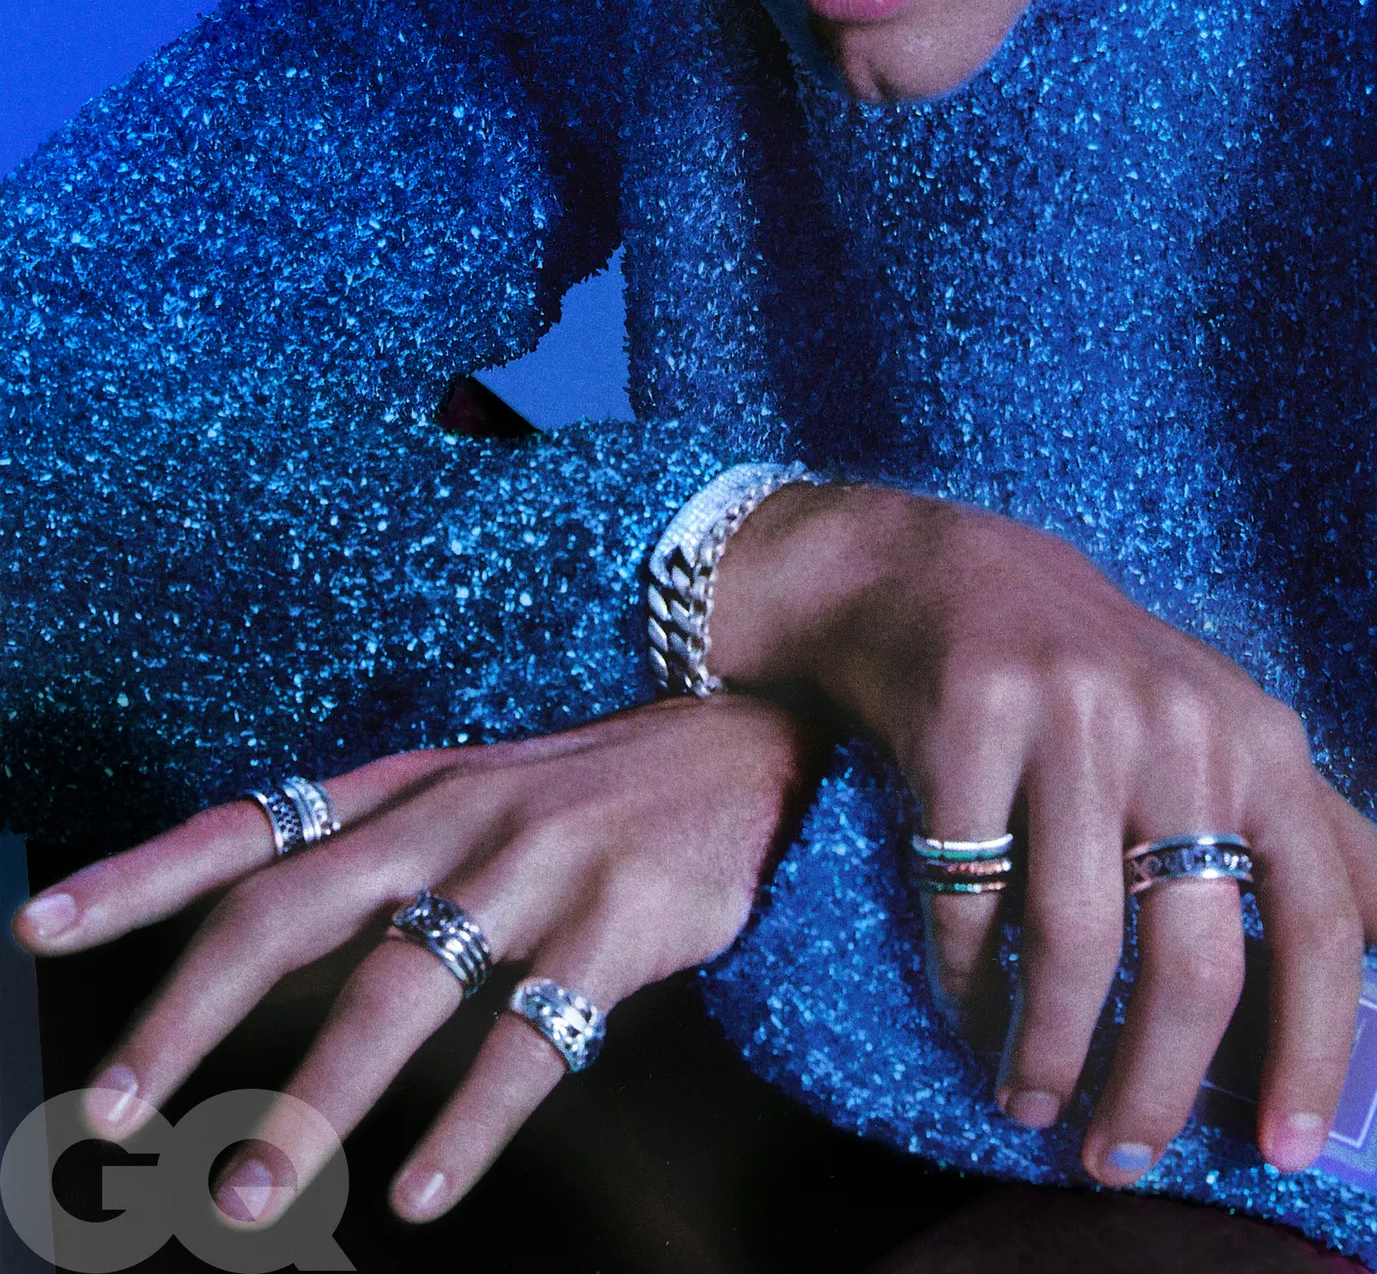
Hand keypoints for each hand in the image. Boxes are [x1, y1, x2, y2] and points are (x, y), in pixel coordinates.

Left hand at [12, 695, 817, 1225]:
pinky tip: (424, 1193)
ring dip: (310, 1103)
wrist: (754, 730)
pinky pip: (530, 1039)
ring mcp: (531, 866)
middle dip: (187, 1017)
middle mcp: (449, 817)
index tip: (37, 925)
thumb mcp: (469, 790)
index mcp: (403, 788)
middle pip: (287, 915)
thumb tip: (248, 939)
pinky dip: (469, 1125)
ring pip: (396, 988)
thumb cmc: (591, 786)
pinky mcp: (616, 920)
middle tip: (110, 1110)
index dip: (138, 876)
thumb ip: (371, 853)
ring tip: (242, 1198)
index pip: (244, 827)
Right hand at [710, 484, 1376, 1182]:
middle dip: (1156, 1087)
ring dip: (1047, 1047)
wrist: (940, 575)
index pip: (1317, 921)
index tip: (1286, 1147)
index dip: (1313, 1045)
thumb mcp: (1224, 727)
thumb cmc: (1101, 673)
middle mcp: (1178, 725)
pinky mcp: (969, 719)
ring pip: (1075, 940)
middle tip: (1119, 1157)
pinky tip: (966, 1007)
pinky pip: (972, 891)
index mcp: (1258, 738)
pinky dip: (966, 973)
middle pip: (1192, 960)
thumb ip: (1320, 828)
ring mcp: (1071, 717)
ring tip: (1029, 1097)